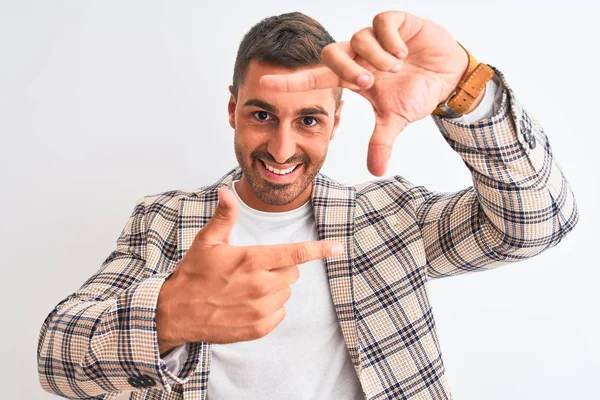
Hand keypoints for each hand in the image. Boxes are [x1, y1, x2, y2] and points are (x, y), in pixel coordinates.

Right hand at [156, 187, 341, 351]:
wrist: (176, 313)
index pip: (295, 253)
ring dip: (275, 288)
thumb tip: (227, 191)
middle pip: (293, 272)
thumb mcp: (206, 242)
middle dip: (281, 267)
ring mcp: (259, 308)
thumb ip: (224, 217)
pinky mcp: (258, 327)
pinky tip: (248, 304)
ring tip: (248, 287)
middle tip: (256, 268)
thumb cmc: (193, 275)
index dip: (320, 249)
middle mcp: (259, 285)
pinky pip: (280, 313)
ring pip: (287, 293)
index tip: (338, 247)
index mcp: (251, 260)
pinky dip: (270, 308)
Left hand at [260, 11, 469, 175]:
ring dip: (377, 58)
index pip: (315, 77)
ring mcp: (375, 37)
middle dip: (347, 69)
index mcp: (352, 75)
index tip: (264, 84)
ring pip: (358, 39)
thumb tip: (375, 171)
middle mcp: (358, 54)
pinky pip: (381, 23)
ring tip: (397, 68)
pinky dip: (392, 40)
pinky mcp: (395, 21)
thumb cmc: (416, 93)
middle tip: (369, 82)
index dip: (291, 82)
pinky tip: (405, 52)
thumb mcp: (396, 119)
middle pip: (330, 53)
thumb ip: (381, 141)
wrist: (447, 75)